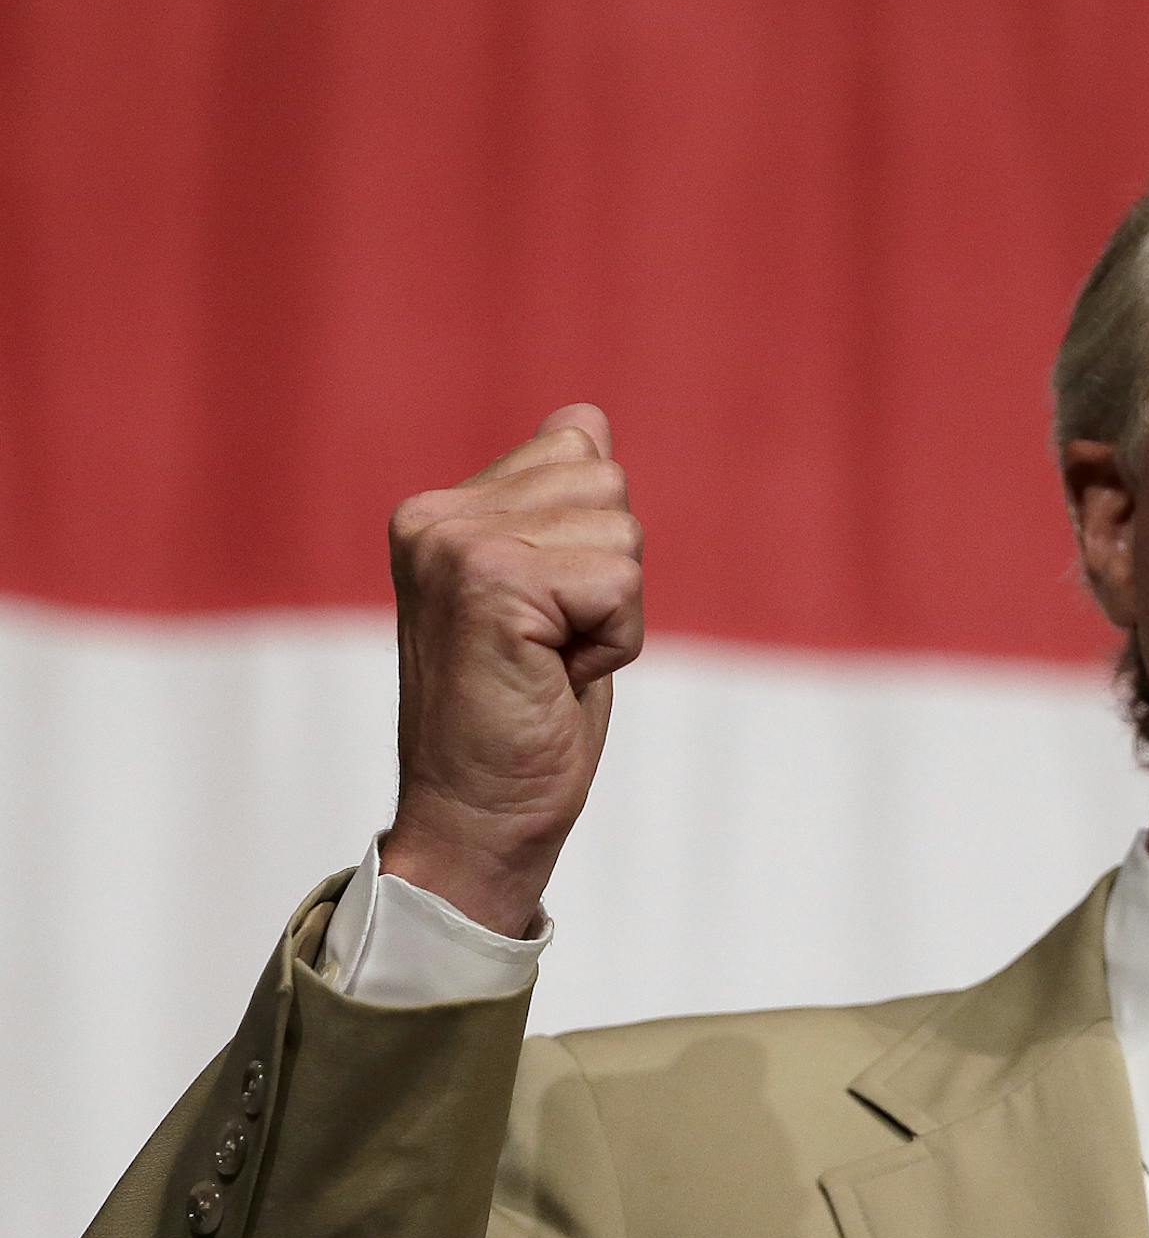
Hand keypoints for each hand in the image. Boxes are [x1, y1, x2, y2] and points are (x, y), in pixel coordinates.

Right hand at [378, 403, 643, 935]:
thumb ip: (556, 502)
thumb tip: (586, 418)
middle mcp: (438, 516)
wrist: (480, 820)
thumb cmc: (523, 716)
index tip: (543, 615)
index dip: (596, 542)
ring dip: (612, 612)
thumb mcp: (547, 589)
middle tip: (549, 647)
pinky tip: (556, 677)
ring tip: (549, 662)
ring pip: (622, 532)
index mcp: (442, 509)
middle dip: (610, 576)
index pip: (580, 446)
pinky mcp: (492, 584)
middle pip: (609, 484)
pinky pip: (620, 581)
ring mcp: (458, 545)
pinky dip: (614, 640)